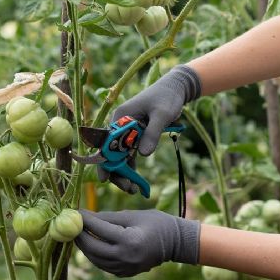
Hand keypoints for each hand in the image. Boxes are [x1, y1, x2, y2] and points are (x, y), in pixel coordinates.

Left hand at [75, 209, 200, 276]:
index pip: (98, 229)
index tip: (74, 211)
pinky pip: (103, 265)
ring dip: (84, 247)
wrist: (175, 243)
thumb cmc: (155, 223)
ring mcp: (125, 268)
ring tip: (78, 234)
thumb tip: (85, 216)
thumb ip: (107, 217)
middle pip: (92, 247)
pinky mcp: (125, 273)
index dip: (84, 220)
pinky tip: (90, 244)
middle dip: (79, 235)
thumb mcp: (132, 215)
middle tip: (71, 225)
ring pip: (95, 259)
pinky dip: (94, 255)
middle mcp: (125, 257)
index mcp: (129, 240)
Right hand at [99, 65, 201, 192]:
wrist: (176, 89)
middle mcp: (119, 125)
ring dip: (125, 173)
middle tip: (128, 189)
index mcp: (120, 117)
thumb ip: (152, 133)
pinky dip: (132, 167)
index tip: (105, 179)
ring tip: (133, 190)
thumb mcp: (162, 114)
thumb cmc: (167, 97)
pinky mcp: (136, 136)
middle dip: (117, 172)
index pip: (106, 143)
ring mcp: (127, 131)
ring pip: (120, 156)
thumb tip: (143, 154)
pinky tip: (136, 182)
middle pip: (112, 152)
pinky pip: (130, 154)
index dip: (104, 162)